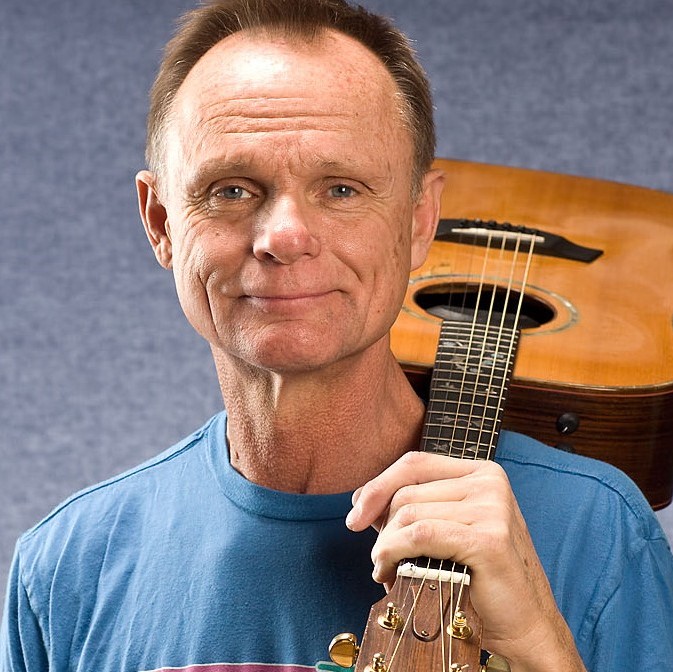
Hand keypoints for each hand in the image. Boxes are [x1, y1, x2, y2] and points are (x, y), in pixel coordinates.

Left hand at [345, 451, 585, 670]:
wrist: (524, 627)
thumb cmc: (480, 579)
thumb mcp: (447, 530)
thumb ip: (414, 508)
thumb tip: (362, 499)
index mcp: (482, 473)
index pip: (415, 463)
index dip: (378, 485)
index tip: (355, 515)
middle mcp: (490, 482)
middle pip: (407, 491)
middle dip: (382, 527)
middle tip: (380, 559)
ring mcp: (493, 508)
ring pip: (408, 513)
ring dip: (385, 546)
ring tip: (385, 570)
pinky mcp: (489, 539)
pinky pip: (421, 535)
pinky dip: (394, 553)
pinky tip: (390, 573)